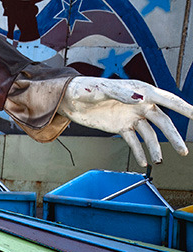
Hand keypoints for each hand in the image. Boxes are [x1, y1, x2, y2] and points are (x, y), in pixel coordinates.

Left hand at [57, 76, 192, 166]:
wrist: (70, 99)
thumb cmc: (86, 88)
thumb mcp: (102, 89)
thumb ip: (121, 93)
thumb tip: (142, 98)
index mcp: (141, 91)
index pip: (167, 100)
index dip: (183, 108)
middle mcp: (140, 104)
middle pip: (162, 122)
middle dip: (173, 136)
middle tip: (183, 151)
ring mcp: (131, 117)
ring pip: (149, 134)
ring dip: (154, 148)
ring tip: (158, 162)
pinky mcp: (120, 127)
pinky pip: (133, 141)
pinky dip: (138, 151)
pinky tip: (143, 162)